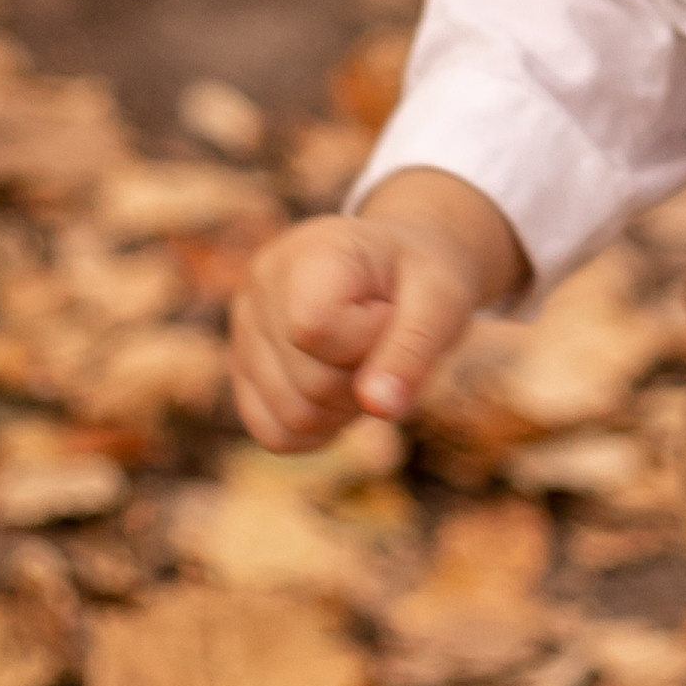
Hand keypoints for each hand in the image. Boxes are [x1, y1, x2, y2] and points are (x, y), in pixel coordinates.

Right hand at [229, 169, 522, 450]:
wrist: (398, 270)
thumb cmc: (421, 278)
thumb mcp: (442, 299)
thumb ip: (413, 350)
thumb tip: (380, 408)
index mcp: (308, 251)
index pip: (314, 328)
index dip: (366, 341)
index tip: (392, 313)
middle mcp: (262, 286)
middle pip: (308, 383)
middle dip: (365, 377)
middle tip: (385, 338)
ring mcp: (244, 330)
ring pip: (292, 417)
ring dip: (345, 406)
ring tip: (365, 359)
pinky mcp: (243, 371)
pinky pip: (277, 435)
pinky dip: (320, 427)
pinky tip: (342, 386)